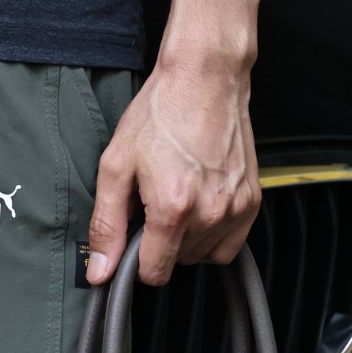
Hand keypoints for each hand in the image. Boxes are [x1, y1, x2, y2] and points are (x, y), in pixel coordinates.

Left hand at [86, 56, 261, 286]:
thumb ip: (106, 225)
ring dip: (187, 239)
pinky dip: (213, 235)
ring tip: (179, 199)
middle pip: (178, 263)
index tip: (135, 236)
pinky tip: (200, 207)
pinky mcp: (251, 201)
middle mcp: (210, 213)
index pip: (155, 272)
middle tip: (155, 202)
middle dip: (162, 242)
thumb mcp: (116, 166)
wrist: (205, 80)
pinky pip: (230, 245)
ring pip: (204, 256)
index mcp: (173, 208)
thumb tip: (99, 271)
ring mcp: (235, 208)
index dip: (137, 259)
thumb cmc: (161, 114)